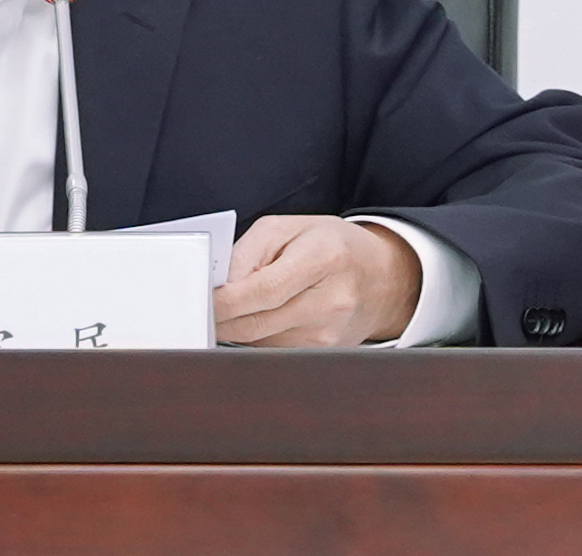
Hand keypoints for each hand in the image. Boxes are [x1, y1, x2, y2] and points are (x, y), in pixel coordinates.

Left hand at [212, 215, 421, 346]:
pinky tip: (261, 316)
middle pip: (257, 323)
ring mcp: (331, 334)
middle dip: (219, 318)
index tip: (199, 299)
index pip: (264, 290)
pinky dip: (257, 335)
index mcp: (324, 258)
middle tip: (197, 308)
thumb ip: (248, 252)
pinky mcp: (325, 353)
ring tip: (236, 304)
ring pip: (260, 341)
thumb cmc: (331, 245)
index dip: (225, 300)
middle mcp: (332, 301)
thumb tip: (219, 284)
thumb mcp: (288, 227)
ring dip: (237, 326)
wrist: (384, 278)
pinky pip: (273, 350)